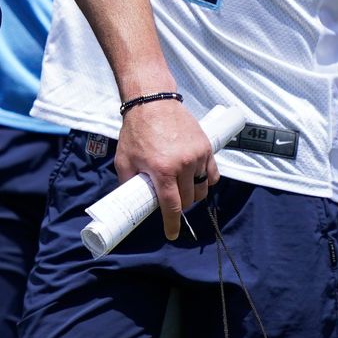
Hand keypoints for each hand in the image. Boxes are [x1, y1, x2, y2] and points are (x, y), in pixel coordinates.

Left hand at [116, 96, 213, 240]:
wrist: (153, 102)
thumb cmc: (136, 131)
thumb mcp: (124, 160)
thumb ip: (128, 182)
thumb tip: (132, 201)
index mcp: (162, 170)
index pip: (172, 207)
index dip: (172, 224)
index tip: (172, 234)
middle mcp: (184, 165)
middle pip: (189, 200)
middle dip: (180, 206)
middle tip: (170, 201)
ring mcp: (198, 155)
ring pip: (202, 189)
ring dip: (193, 194)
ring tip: (182, 189)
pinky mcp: (206, 147)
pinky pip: (213, 174)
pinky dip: (206, 181)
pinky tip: (197, 179)